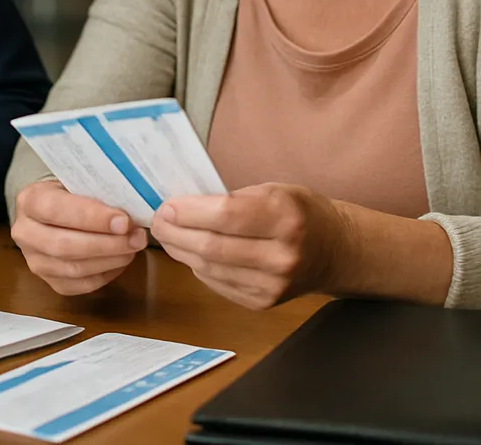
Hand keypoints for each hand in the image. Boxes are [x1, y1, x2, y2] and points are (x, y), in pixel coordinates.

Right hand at [11, 180, 147, 294]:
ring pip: (74, 268)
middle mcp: (25, 233)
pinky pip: (80, 285)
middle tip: (136, 237)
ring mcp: (34, 261)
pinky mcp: (49, 281)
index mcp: (29, 200)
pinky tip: (121, 260)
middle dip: (106, 243)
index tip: (124, 221)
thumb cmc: (70, 192)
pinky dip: (106, 274)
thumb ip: (96, 192)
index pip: (56, 210)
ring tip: (133, 247)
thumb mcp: (76, 182)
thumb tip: (132, 205)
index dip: (91, 217)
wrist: (51, 210)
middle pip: (64, 245)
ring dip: (110, 260)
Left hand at [151, 182, 352, 308]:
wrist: (336, 251)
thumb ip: (231, 197)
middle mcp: (282, 255)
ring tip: (166, 234)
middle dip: (175, 232)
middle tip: (157, 220)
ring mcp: (273, 285)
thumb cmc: (299, 212)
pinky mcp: (263, 302)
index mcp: (285, 217)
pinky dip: (197, 266)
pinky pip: (216, 283)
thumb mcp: (272, 190)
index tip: (166, 204)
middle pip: (211, 246)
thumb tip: (181, 203)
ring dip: (179, 250)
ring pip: (208, 268)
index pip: (224, 215)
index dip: (188, 211)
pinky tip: (190, 251)